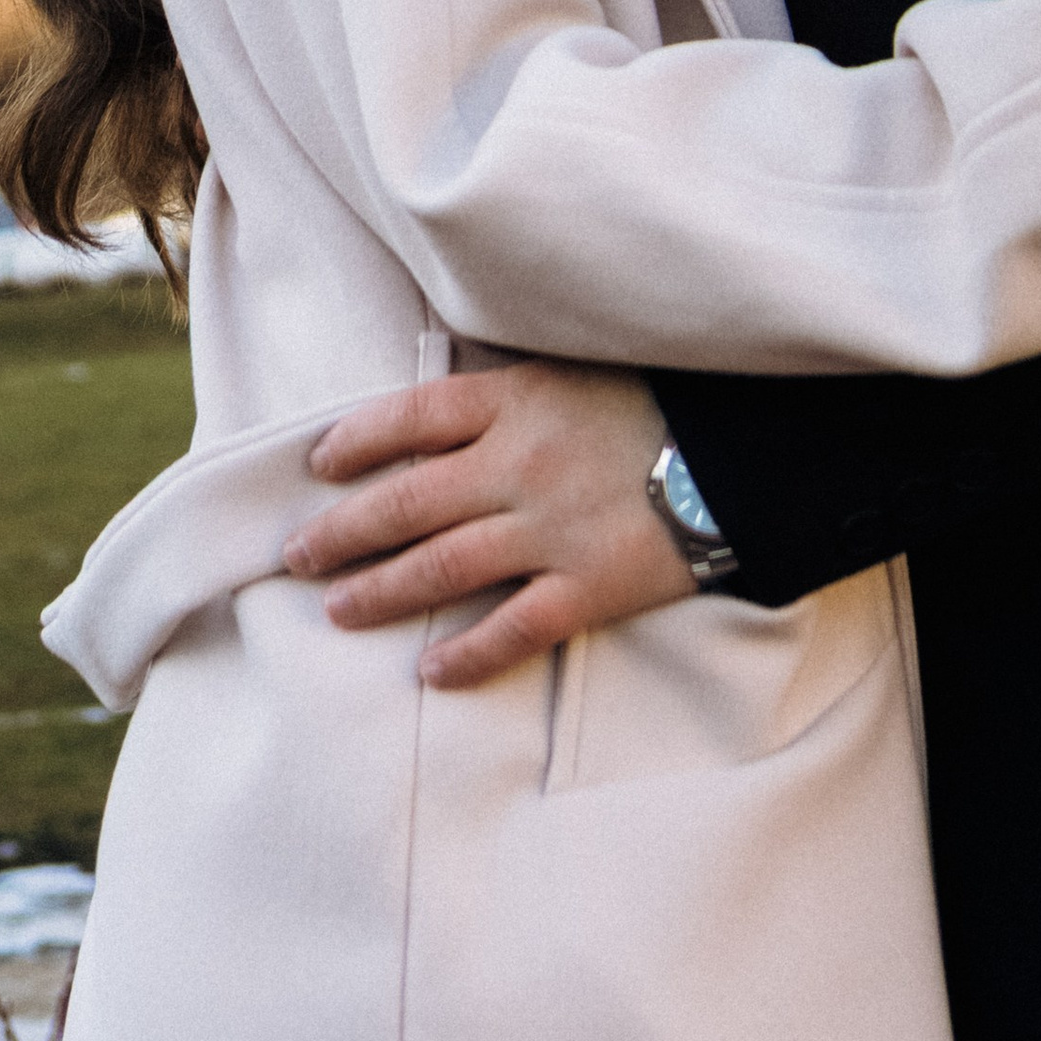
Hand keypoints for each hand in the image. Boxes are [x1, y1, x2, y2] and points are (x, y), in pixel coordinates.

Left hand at [286, 361, 692, 690]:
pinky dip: (467, 654)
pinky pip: (512, 628)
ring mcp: (551, 529)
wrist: (743, 456)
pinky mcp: (588, 587)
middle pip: (407, 500)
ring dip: (380, 591)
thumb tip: (442, 412)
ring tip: (337, 607)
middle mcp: (521, 463)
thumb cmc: (660, 403)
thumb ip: (511, 391)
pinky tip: (431, 671)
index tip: (319, 463)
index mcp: (519, 399)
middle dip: (343, 531)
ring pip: (442, 567)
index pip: (413, 416)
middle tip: (297, 553)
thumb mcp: (578, 370)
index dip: (357, 440)